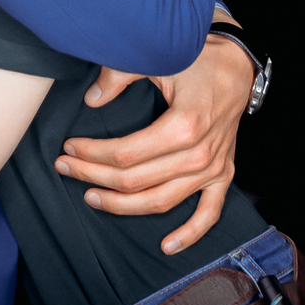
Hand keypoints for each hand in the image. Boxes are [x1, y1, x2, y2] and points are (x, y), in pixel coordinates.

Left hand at [52, 33, 254, 254]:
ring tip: (92, 198)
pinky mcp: (223, 174)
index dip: (92, 154)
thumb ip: (121, 75)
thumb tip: (91, 99)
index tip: (69, 148)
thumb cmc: (198, 58)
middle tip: (66, 169)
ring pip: (161, 200)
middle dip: (94, 177)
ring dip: (123, 206)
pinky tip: (167, 246)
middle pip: (136, 180)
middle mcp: (200, 154)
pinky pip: (209, 213)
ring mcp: (213, 168)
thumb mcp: (158, 58)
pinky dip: (190, 234)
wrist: (237, 63)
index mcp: (184, 126)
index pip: (125, 154)